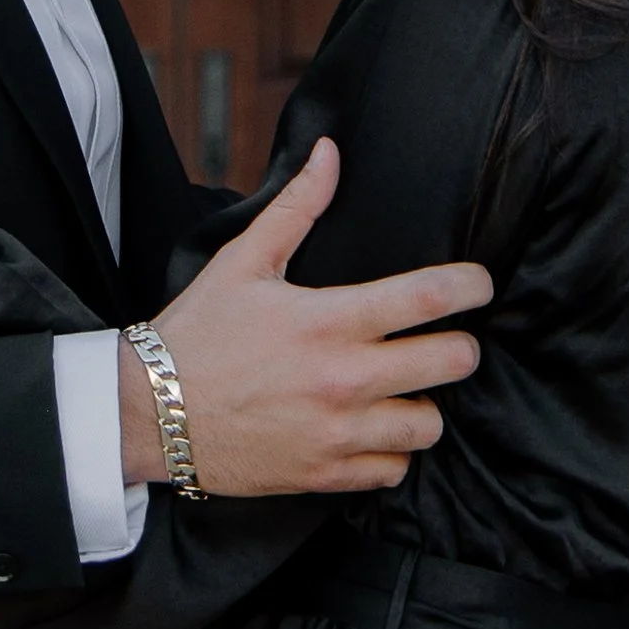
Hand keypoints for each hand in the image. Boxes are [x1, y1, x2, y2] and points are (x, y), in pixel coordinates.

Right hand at [122, 139, 491, 497]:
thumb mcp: (242, 262)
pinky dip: (391, 453)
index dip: (471, 286)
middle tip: (444, 342)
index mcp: (329, 320)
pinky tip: (371, 431)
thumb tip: (329, 153)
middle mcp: (343, 378)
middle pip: (452, 364)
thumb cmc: (197, 335)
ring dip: (423, 406)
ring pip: (430, 425)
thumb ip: (296, 208)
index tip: (480, 284)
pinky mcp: (325, 474)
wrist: (148, 415)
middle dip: (459, 348)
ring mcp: (338, 431)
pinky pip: (394, 471)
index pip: (429, 298)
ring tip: (402, 392)